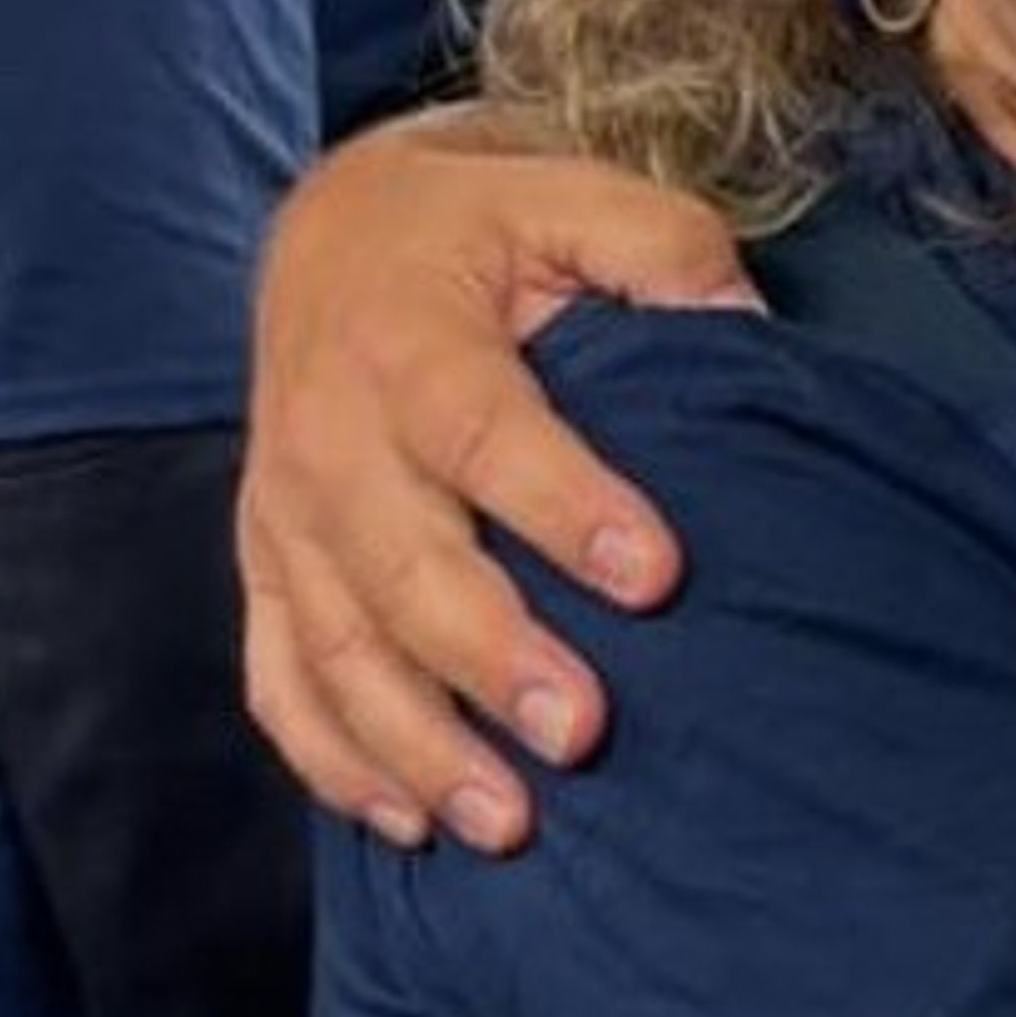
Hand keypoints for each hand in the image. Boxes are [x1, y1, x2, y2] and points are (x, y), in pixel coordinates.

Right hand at [239, 116, 749, 850]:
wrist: (332, 234)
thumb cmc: (480, 228)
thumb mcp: (572, 193)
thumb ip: (661, 247)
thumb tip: (745, 329)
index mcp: (406, 337)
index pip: (482, 430)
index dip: (564, 504)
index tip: (653, 574)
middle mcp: (329, 436)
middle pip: (403, 563)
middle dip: (491, 657)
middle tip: (585, 733)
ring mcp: (288, 514)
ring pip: (336, 647)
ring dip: (417, 743)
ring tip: (510, 820)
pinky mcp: (270, 568)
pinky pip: (280, 679)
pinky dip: (334, 760)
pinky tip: (409, 822)